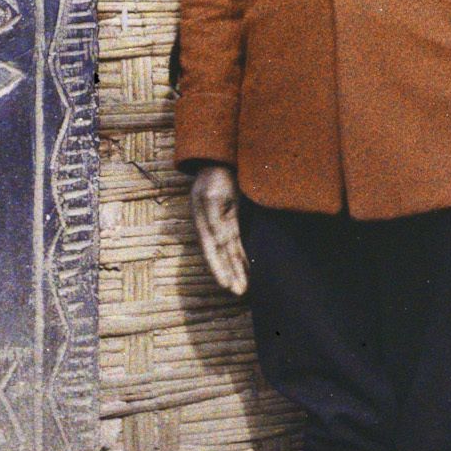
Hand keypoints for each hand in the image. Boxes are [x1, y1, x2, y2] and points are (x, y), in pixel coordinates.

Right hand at [190, 163, 248, 295]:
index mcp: (204, 220)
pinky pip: (235, 242)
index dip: (219, 268)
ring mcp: (219, 222)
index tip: (227, 285)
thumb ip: (215, 218)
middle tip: (239, 292)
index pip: (214, 250)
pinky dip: (240, 256)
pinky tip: (246, 268)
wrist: (219, 158)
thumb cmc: (216, 173)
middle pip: (221, 254)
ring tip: (242, 289)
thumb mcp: (214, 194)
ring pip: (228, 251)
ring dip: (235, 269)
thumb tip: (219, 240)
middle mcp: (211, 224)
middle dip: (229, 274)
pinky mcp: (229, 219)